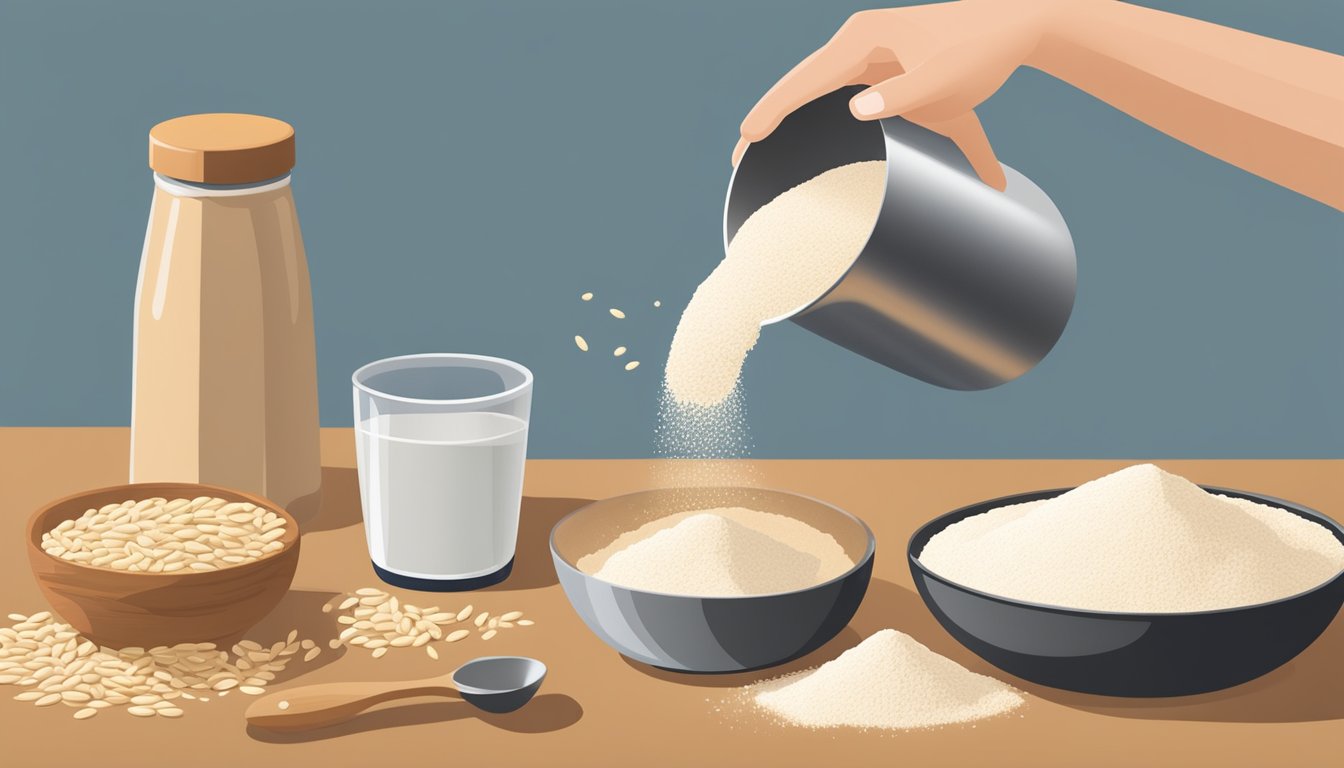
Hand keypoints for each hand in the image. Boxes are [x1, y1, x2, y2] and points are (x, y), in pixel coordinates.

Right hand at [735, 1, 1064, 190]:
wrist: (1013, 28)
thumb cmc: (977, 50)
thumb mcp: (942, 79)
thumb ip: (901, 95)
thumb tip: (855, 109)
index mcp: (863, 40)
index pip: (807, 79)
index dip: (775, 109)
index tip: (748, 136)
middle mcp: (860, 47)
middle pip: (804, 87)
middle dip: (772, 119)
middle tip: (739, 157)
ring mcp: (872, 62)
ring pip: (821, 96)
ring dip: (796, 124)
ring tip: (763, 156)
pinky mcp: (888, 79)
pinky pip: (849, 104)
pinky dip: (831, 127)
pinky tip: (814, 149)